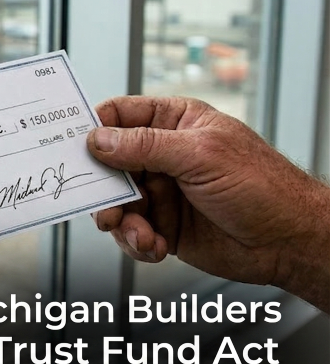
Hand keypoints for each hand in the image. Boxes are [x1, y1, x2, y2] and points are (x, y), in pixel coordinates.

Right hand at [86, 96, 329, 311]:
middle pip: (108, 164)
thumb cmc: (261, 186)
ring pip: (116, 203)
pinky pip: (131, 233)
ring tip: (137, 234)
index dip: (94, 129)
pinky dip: (136, 243)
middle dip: (102, 188)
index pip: (120, 116)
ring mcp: (162, 191)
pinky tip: (155, 247)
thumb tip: (98, 139)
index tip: (73, 148)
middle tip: (103, 207)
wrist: (289, 242)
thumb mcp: (200, 156)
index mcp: (174, 123)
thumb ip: (145, 146)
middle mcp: (163, 156)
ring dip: (121, 222)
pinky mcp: (163, 225)